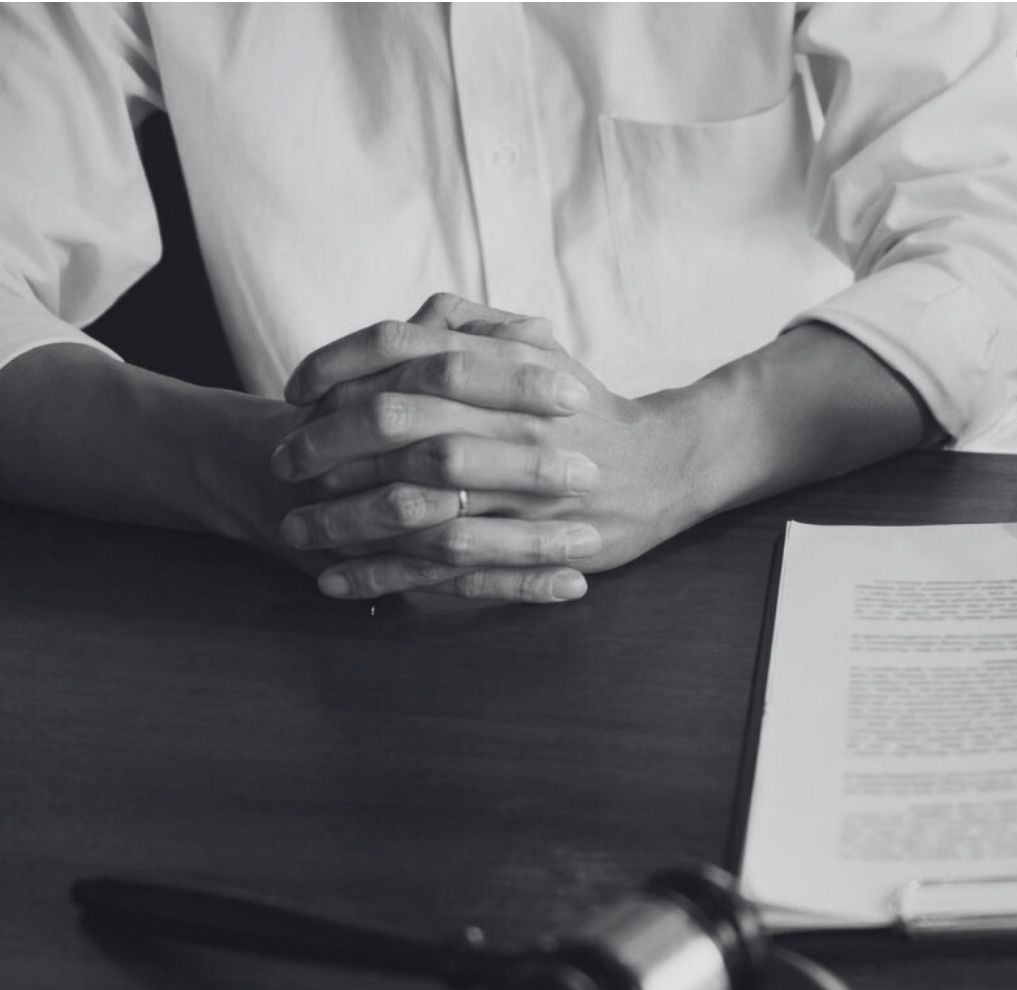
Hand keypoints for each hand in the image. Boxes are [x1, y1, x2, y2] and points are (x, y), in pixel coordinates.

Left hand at [279, 296, 703, 599]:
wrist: (668, 467)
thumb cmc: (589, 410)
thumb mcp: (543, 352)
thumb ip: (479, 328)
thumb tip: (417, 316)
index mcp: (513, 367)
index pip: (406, 349)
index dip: (339, 365)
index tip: (296, 390)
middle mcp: (518, 422)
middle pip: (400, 424)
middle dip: (327, 443)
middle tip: (285, 461)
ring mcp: (528, 488)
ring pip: (417, 501)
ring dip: (344, 519)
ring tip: (296, 528)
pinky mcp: (536, 546)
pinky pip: (447, 565)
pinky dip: (387, 575)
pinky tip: (340, 582)